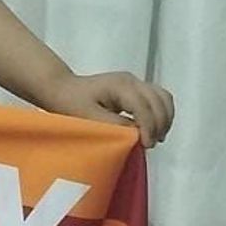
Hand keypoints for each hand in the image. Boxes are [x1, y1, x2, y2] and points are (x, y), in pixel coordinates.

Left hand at [39, 72, 174, 148]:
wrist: (61, 89)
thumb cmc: (70, 102)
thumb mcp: (88, 117)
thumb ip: (114, 125)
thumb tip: (137, 133)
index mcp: (119, 85)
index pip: (144, 106)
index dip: (149, 127)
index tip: (146, 145)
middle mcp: (131, 80)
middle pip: (159, 100)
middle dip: (160, 124)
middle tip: (150, 144)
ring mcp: (134, 82)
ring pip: (163, 98)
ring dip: (165, 118)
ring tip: (155, 138)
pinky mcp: (135, 88)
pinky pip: (158, 99)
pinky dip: (161, 113)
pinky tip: (154, 129)